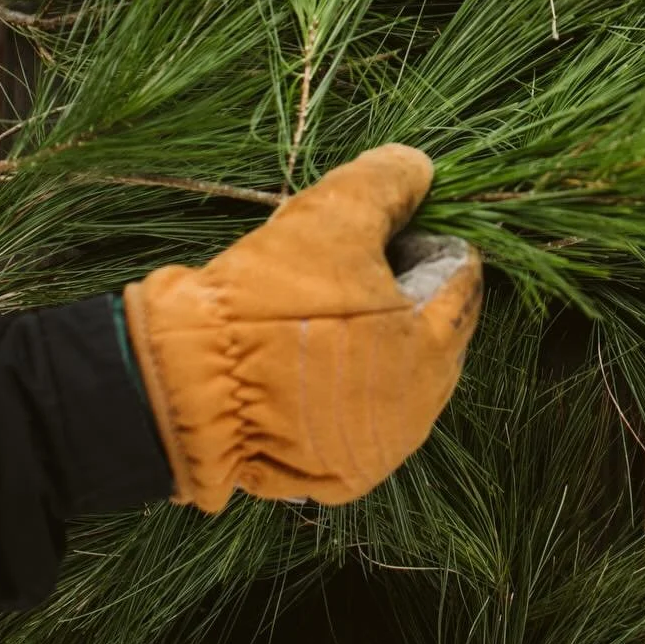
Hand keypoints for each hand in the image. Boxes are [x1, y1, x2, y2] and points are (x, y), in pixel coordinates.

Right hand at [122, 147, 479, 512]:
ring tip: (321, 308)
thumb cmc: (266, 300)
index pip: (461, 278)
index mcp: (432, 349)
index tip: (384, 225)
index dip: (425, 238)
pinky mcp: (339, 474)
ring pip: (399, 372)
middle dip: (404, 289)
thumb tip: (419, 169)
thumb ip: (387, 183)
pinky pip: (361, 413)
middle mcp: (420, 410)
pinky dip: (347, 382)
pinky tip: (306, 355)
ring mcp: (380, 449)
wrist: (183, 388)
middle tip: (347, 263)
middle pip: (435, 328)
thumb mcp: (329, 218)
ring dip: (377, 336)